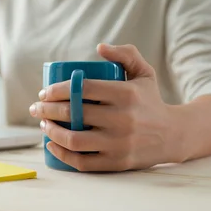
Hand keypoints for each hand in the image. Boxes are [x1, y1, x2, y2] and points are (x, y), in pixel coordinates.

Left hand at [29, 43, 180, 171]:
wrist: (174, 134)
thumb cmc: (150, 100)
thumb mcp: (144, 72)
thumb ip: (125, 54)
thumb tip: (99, 48)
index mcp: (126, 94)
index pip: (82, 89)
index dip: (57, 90)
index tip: (44, 92)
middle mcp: (123, 119)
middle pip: (74, 113)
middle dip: (47, 110)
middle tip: (36, 108)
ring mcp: (120, 144)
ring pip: (74, 140)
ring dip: (51, 132)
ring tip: (43, 124)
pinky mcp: (118, 163)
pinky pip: (83, 162)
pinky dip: (62, 154)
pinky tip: (51, 145)